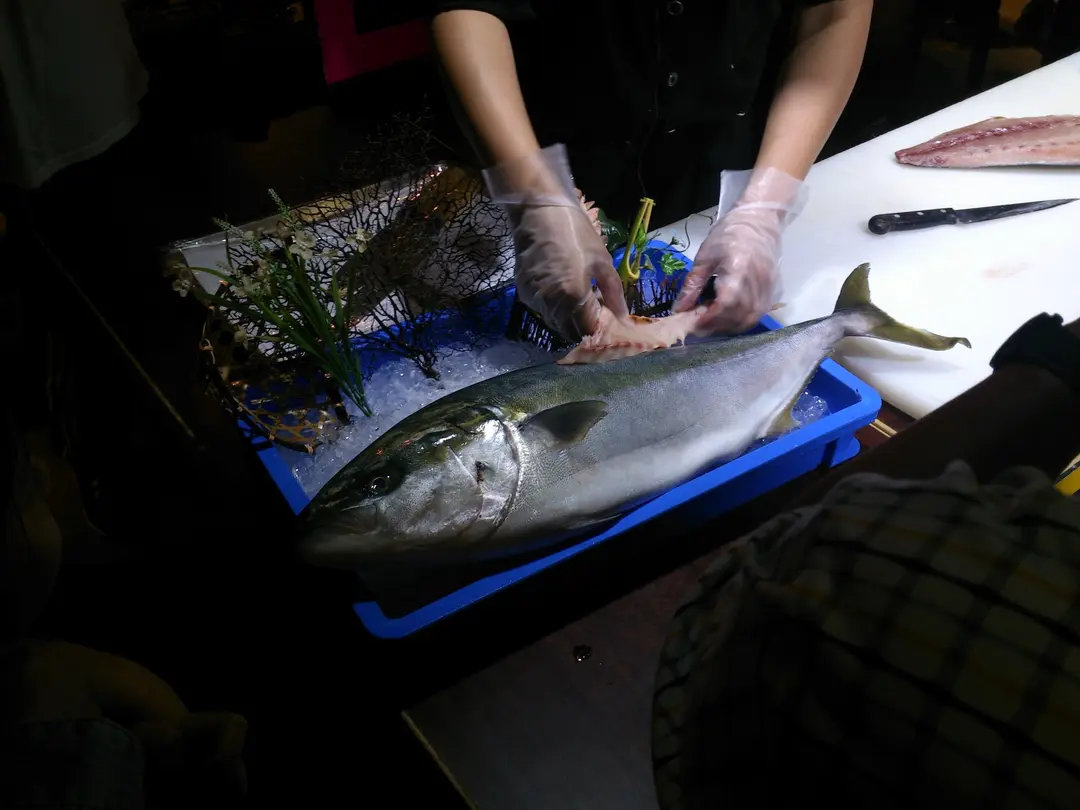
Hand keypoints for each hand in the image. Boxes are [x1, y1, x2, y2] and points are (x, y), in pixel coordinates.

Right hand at [484, 144, 627, 340]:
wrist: (539, 212)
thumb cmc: (576, 233)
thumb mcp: (602, 262)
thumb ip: (614, 294)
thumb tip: (623, 317)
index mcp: (574, 297)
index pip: (587, 330)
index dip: (596, 325)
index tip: (602, 312)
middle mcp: (551, 304)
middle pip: (568, 330)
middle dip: (581, 324)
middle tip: (590, 305)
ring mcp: (533, 298)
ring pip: (553, 321)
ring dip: (565, 316)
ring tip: (573, 292)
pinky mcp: (522, 291)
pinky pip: (540, 308)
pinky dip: (551, 305)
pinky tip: (557, 285)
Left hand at [675, 167, 806, 334]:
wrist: (759, 222)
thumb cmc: (728, 235)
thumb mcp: (704, 258)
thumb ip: (692, 287)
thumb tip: (679, 310)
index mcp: (738, 271)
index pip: (725, 306)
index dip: (707, 319)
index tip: (691, 323)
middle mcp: (757, 284)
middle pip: (737, 317)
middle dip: (715, 326)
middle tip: (697, 323)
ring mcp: (768, 290)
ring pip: (748, 320)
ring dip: (727, 326)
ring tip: (711, 319)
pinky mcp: (773, 293)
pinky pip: (757, 315)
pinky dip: (740, 321)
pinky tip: (727, 315)